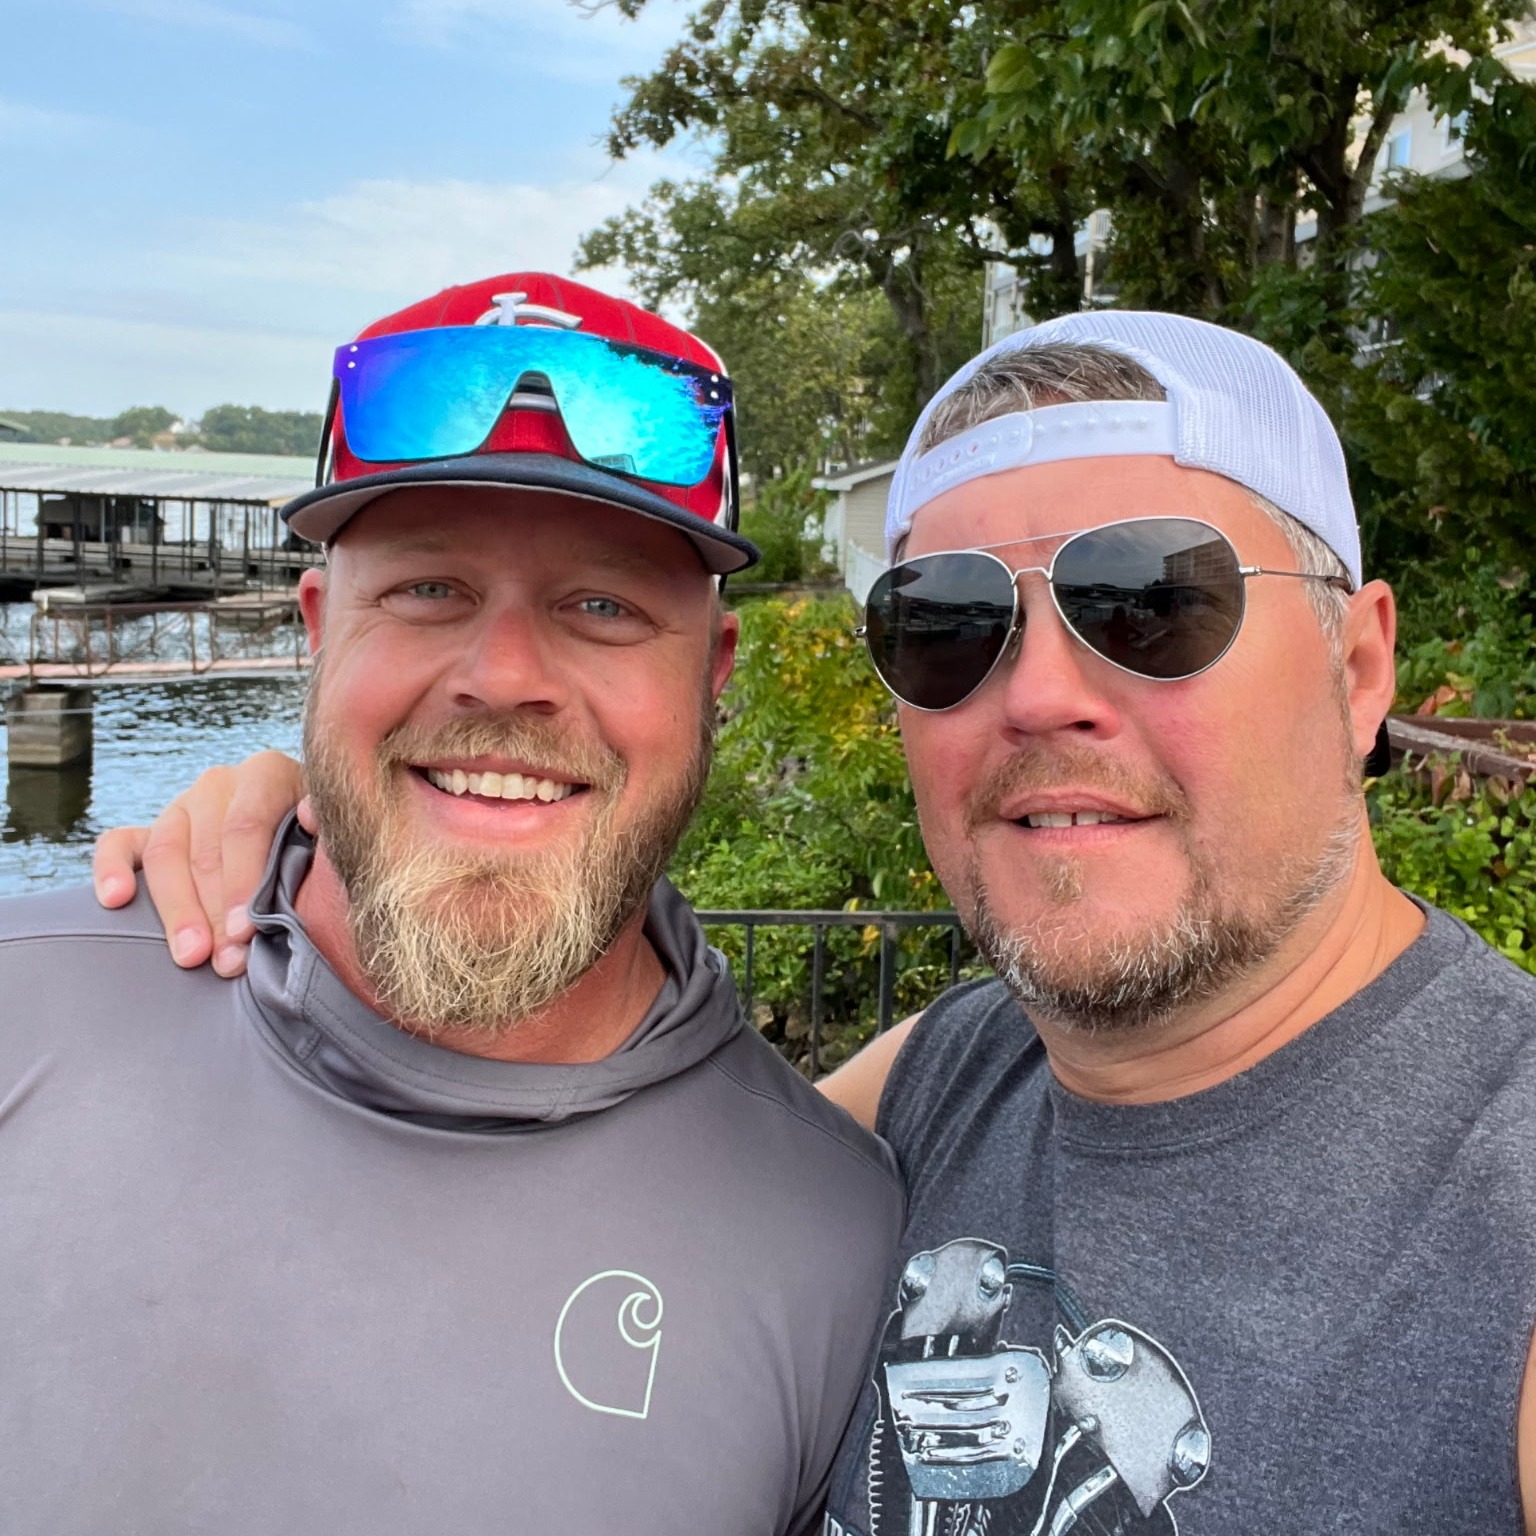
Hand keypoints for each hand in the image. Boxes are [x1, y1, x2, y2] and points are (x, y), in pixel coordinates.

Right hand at [92, 750, 307, 976]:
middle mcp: (220, 784)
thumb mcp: (330, 833)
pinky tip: (115, 901)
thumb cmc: (321, 844)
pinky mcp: (149, 830)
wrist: (304, 839)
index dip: (244, 882)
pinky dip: (110, 870)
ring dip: (177, 910)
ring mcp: (182, 806)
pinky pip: (118, 844)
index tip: (245, 932)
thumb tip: (312, 816)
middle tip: (226, 961)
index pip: (246, 826)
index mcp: (267, 774)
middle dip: (215, 912)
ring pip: (165, 853)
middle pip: (206, 849)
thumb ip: (325, 827)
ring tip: (190, 956)